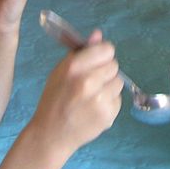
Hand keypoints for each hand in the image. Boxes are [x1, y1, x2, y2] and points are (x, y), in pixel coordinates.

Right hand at [30, 30, 122, 151]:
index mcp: (74, 67)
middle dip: (105, 71)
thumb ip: (82, 52)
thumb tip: (98, 34)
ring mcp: (100, 100)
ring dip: (108, 87)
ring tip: (92, 96)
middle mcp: (88, 82)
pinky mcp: (108, 115)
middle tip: (91, 82)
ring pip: (119, 82)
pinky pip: (118, 99)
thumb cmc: (54, 99)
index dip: (102, 55)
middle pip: (114, 65)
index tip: (96, 61)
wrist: (51, 134)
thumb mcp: (61, 70)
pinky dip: (109, 102)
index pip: (107, 49)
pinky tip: (94, 108)